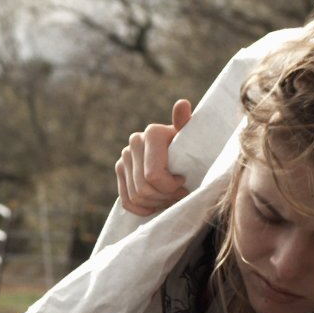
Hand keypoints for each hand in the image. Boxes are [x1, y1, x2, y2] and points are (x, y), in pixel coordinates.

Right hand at [116, 98, 193, 216]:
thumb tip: (182, 104)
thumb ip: (187, 124)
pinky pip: (126, 201)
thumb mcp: (193, 138)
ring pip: (136, 196)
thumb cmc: (193, 148)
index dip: (170, 187)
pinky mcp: (120, 170)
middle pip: (144, 189)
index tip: (184, 182)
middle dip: (164, 197)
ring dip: (156, 203)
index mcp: (152, 133)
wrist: (183, 155)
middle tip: (180, 194)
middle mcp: (134, 142)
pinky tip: (156, 204)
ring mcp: (124, 157)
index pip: (153, 176)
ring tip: (171, 197)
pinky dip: (142, 208)